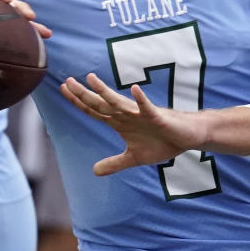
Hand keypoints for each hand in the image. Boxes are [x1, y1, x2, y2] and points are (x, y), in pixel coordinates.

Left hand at [60, 73, 207, 175]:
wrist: (186, 136)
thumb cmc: (161, 142)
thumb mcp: (133, 158)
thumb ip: (114, 163)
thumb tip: (94, 171)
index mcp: (119, 122)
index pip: (94, 110)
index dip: (78, 102)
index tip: (63, 89)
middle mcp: (126, 114)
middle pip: (100, 103)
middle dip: (84, 94)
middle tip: (67, 81)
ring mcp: (140, 114)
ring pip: (119, 102)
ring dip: (105, 91)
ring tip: (91, 79)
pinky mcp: (157, 115)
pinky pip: (147, 106)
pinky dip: (140, 99)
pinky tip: (134, 89)